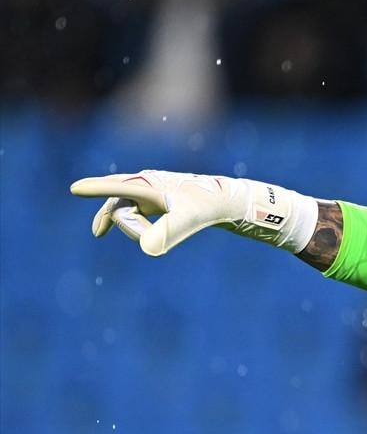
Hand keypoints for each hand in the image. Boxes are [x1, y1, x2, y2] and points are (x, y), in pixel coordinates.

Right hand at [70, 170, 316, 255]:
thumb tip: (148, 250)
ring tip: (156, 234)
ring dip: (134, 227)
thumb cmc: (205, 207)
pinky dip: (131, 223)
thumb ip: (167, 233)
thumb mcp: (188, 220)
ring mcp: (149, 191)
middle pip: (117, 204)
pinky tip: (129, 232)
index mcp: (148, 183)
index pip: (115, 188)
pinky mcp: (157, 200)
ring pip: (127, 212)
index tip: (74, 188)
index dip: (94, 189)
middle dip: (112, 219)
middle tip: (98, 233)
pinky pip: (134, 212)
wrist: (226, 200)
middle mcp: (145, 183)